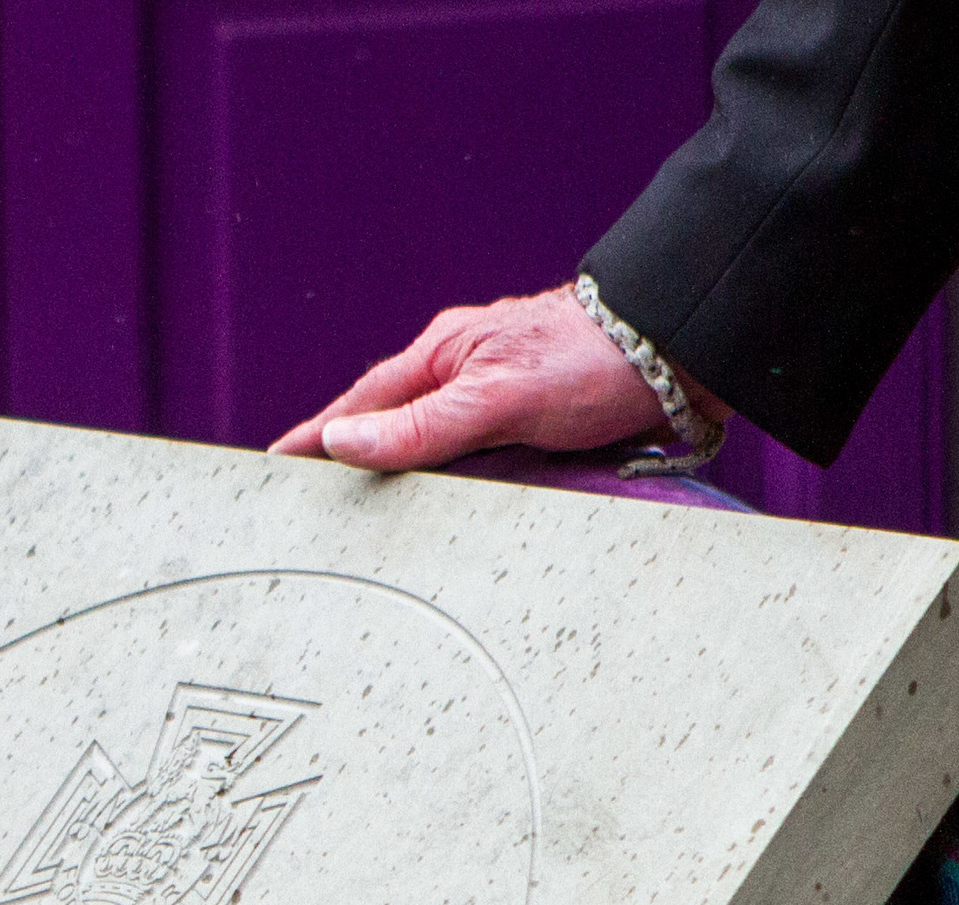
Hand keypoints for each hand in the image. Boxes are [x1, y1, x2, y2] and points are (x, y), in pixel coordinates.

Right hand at [269, 284, 721, 472]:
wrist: (682, 353)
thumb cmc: (595, 362)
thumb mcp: (499, 399)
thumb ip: (421, 427)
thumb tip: (341, 442)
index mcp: (444, 356)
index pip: (360, 406)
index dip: (316, 437)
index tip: (275, 463)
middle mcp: (464, 371)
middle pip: (388, 419)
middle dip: (347, 450)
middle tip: (305, 486)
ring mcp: (496, 391)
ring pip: (429, 434)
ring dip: (398, 463)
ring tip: (359, 497)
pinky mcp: (531, 415)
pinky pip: (469, 447)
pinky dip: (446, 470)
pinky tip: (445, 490)